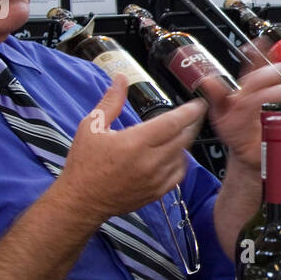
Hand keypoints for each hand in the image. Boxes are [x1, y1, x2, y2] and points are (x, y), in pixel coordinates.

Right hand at [57, 75, 207, 219]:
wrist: (82, 201)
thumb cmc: (84, 163)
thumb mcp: (92, 126)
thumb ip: (111, 101)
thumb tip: (121, 78)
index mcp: (134, 142)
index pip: (172, 123)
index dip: (189, 112)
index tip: (198, 104)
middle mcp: (149, 162)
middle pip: (182, 138)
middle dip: (191, 124)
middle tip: (193, 114)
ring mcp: (155, 179)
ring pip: (183, 155)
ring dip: (184, 142)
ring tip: (180, 132)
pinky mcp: (157, 192)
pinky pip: (179, 173)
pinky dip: (180, 161)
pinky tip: (174, 153)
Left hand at [208, 60, 280, 171]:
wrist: (246, 153)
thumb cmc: (236, 131)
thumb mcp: (220, 113)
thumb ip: (215, 96)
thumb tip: (207, 81)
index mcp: (252, 86)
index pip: (259, 61)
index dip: (260, 51)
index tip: (258, 43)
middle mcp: (270, 92)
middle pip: (279, 71)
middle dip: (267, 75)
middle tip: (254, 85)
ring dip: (275, 94)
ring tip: (262, 102)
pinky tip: (272, 116)